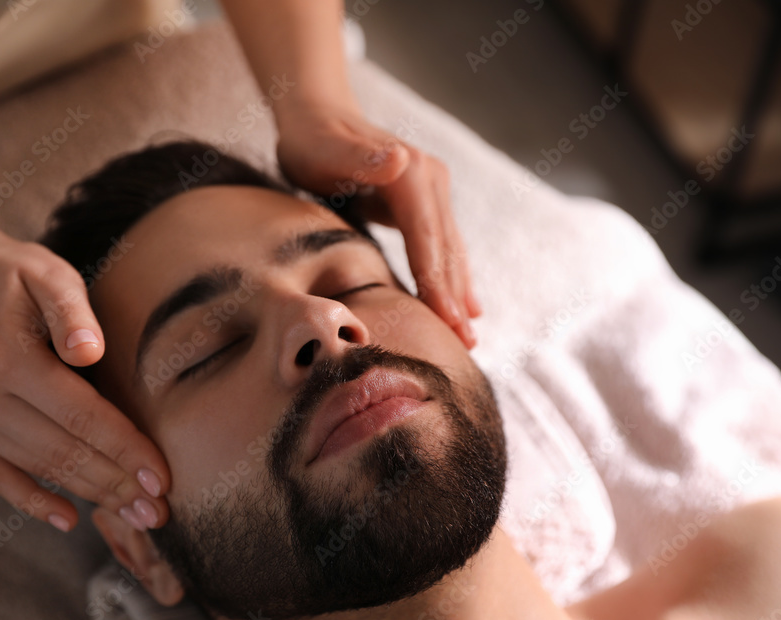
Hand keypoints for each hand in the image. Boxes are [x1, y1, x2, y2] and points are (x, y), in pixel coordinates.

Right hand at [0, 226, 169, 531]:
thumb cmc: (15, 274)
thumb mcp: (47, 273)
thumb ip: (71, 309)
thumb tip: (90, 351)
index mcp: (7, 358)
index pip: (80, 416)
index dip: (124, 449)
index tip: (162, 477)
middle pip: (63, 451)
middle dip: (117, 484)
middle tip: (161, 512)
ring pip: (40, 467)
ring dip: (91, 494)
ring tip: (138, 515)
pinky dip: (32, 502)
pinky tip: (70, 519)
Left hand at [275, 101, 480, 346]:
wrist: (316, 113)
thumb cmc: (311, 138)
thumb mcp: (326, 148)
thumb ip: (359, 156)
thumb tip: (401, 159)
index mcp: (411, 175)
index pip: (427, 239)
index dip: (437, 282)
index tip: (447, 320)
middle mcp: (430, 180)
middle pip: (444, 249)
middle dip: (454, 298)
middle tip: (465, 345)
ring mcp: (431, 190)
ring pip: (449, 250)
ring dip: (459, 292)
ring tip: (469, 335)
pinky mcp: (423, 201)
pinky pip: (440, 246)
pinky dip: (451, 276)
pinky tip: (462, 303)